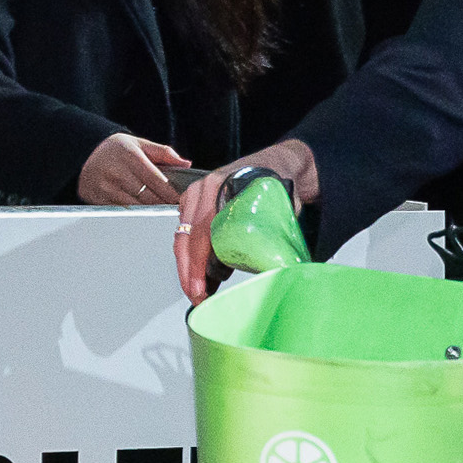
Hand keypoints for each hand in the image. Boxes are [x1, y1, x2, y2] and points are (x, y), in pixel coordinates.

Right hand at [80, 131, 191, 207]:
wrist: (85, 152)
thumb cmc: (118, 150)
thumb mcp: (140, 144)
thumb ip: (164, 153)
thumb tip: (186, 164)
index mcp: (130, 155)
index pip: (156, 180)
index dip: (170, 193)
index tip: (180, 201)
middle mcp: (116, 171)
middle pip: (147, 196)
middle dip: (162, 204)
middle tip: (173, 210)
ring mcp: (104, 185)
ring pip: (135, 206)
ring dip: (149, 212)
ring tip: (160, 214)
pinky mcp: (96, 197)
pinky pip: (120, 211)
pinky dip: (133, 214)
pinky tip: (142, 214)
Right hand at [169, 140, 318, 301]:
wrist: (278, 165)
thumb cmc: (279, 185)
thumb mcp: (278, 208)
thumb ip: (270, 233)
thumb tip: (267, 269)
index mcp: (220, 188)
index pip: (201, 233)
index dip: (198, 265)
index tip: (200, 289)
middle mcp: (203, 190)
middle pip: (186, 238)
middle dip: (188, 273)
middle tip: (196, 298)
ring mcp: (196, 196)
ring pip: (183, 238)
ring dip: (188, 267)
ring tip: (198, 291)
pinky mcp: (195, 204)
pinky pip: (186, 233)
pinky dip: (191, 256)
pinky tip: (202, 275)